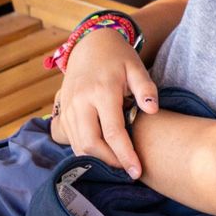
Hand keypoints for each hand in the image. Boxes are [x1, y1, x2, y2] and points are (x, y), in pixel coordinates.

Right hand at [51, 29, 158, 178]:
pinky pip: (71, 139)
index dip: (125, 154)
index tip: (137, 171)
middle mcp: (81, 102)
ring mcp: (68, 108)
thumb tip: (153, 110)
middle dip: (109, 162)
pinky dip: (85, 150)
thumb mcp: (136, 67)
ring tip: (117, 164)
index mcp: (102, 92)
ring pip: (77, 145)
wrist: (89, 45)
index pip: (113, 132)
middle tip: (128, 169)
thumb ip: (145, 88)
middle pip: (90, 144)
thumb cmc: (118, 57)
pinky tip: (102, 153)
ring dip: (96, 159)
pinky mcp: (61, 112)